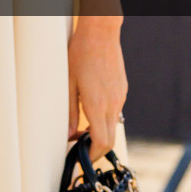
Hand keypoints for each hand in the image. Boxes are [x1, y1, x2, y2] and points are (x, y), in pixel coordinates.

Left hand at [68, 19, 126, 161]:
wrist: (101, 32)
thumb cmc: (80, 54)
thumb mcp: (68, 83)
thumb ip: (70, 112)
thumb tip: (70, 134)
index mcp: (98, 105)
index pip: (102, 143)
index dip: (92, 156)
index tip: (82, 159)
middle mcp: (113, 104)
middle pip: (110, 139)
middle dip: (96, 150)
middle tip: (80, 149)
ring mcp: (120, 97)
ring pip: (113, 125)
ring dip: (100, 133)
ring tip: (82, 128)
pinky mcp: (122, 90)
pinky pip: (115, 111)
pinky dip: (104, 118)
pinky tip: (91, 109)